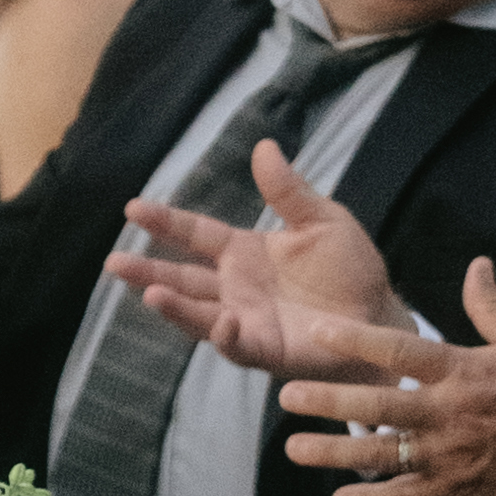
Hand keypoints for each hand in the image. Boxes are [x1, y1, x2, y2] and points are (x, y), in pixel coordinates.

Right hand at [114, 145, 386, 362]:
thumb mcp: (323, 221)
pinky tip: (222, 321)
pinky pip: (236, 345)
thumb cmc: (352, 270)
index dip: (165, 222)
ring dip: (173, 305)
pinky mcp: (265, 349)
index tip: (132, 208)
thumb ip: (289, 191)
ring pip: (198, 313)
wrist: (381, 317)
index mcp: (245, 252)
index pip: (196, 234)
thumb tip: (263, 146)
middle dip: (147, 270)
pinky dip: (225, 335)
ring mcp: (246, 320)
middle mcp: (236, 287)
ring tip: (149, 292)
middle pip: (182, 277)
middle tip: (114, 263)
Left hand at [275, 259, 495, 495]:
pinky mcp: (455, 491)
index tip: (318, 330)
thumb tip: (475, 265)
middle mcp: (448, 415)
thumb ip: (494, 306)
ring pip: (381, 456)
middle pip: (377, 407)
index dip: (357, 339)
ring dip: (334, 453)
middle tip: (286, 397)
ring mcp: (448, 457)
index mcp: (464, 372)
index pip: (400, 350)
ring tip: (294, 450)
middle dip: (328, 402)